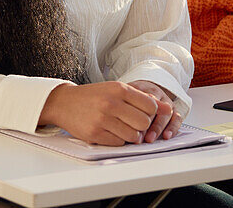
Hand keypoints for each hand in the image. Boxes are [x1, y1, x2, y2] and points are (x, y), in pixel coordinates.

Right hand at [39, 81, 163, 145]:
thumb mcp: (117, 89)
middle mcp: (111, 103)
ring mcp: (102, 119)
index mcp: (118, 89)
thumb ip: (142, 98)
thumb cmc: (93, 96)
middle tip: (133, 122)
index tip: (142, 113)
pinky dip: (119, 140)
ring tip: (122, 127)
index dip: (151, 113)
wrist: (64, 102)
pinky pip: (119, 143)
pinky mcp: (95, 134)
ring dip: (131, 135)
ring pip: (133, 136)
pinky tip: (110, 131)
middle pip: (144, 122)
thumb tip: (168, 108)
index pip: (150, 105)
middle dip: (142, 126)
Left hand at [128, 80, 181, 141]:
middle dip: (147, 123)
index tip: (131, 122)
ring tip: (150, 138)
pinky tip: (167, 136)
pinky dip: (173, 128)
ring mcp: (167, 103)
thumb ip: (123, 101)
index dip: (138, 111)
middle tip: (139, 135)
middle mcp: (158, 95)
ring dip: (158, 127)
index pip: (143, 98)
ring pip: (166, 114)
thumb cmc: (134, 95)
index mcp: (145, 89)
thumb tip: (116, 114)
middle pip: (155, 108)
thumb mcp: (126, 93)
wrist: (149, 89)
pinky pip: (177, 119)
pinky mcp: (175, 111)